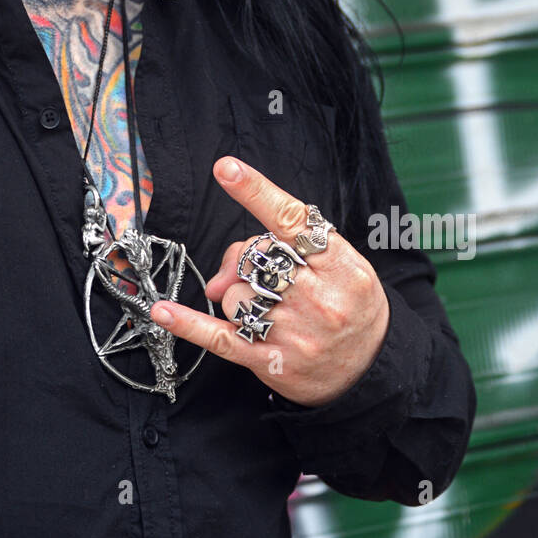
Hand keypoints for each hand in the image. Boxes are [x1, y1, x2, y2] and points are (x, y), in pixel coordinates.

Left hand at [149, 156, 389, 406]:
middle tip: (258, 268)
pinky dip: (188, 324)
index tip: (227, 169)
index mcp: (339, 266)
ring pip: (234, 294)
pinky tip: (164, 311)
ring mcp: (294, 333)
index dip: (256, 191)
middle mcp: (318, 299)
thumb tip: (225, 270)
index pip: (293, 220)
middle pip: (256, 257)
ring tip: (264, 305)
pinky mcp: (271, 362)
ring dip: (236, 293)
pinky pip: (220, 338)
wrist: (372, 368)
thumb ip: (287, 249)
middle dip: (247, 256)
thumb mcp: (337, 265)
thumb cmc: (351, 304)